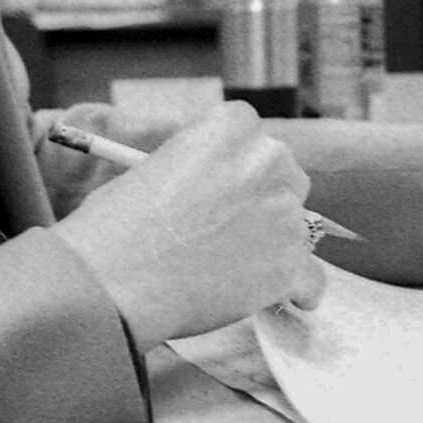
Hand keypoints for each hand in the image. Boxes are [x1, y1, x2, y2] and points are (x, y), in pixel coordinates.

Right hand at [50, 103, 325, 343]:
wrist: (112, 283)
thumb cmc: (116, 228)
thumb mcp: (152, 168)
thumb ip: (200, 168)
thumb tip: (215, 187)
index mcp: (233, 127)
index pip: (253, 137)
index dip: (236, 166)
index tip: (219, 188)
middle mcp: (269, 162)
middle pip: (284, 177)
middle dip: (262, 200)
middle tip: (226, 229)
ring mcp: (284, 214)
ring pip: (297, 227)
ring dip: (273, 244)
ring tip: (230, 269)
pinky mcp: (290, 265)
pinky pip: (311, 278)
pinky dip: (296, 289)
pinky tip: (280, 295)